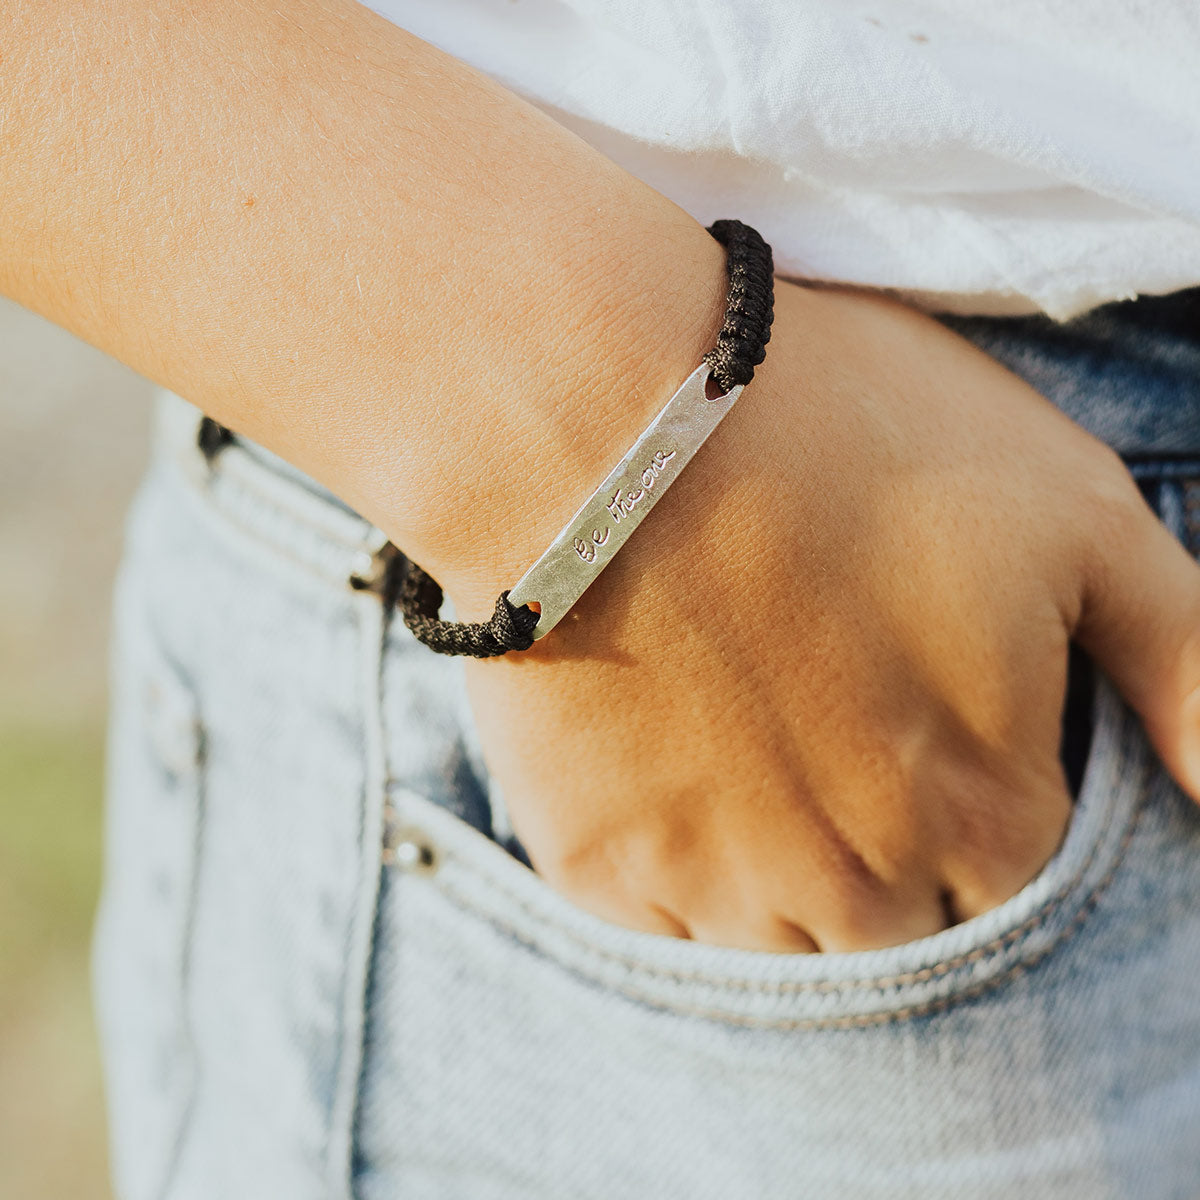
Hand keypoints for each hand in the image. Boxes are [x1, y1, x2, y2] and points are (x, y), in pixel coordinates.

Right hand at [459, 279, 1199, 952]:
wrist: (602, 417)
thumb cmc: (846, 439)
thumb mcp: (1076, 519)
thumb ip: (1193, 670)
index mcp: (985, 819)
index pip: (1013, 882)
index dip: (972, 789)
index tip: (911, 705)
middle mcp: (856, 889)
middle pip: (895, 928)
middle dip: (877, 842)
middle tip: (816, 711)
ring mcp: (714, 889)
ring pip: (776, 941)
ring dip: (771, 859)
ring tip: (738, 727)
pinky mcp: (596, 866)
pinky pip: (656, 921)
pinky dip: (670, 852)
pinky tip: (664, 749)